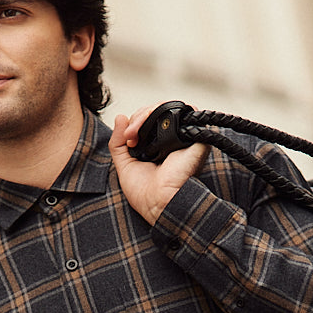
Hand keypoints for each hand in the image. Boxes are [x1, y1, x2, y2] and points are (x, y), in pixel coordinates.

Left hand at [109, 106, 207, 225]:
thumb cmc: (145, 194)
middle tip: (129, 136)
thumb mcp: (124, 165)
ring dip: (147, 112)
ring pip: (168, 108)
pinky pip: (185, 111)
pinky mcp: (194, 136)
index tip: (127, 138)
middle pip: (157, 112)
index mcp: (161, 147)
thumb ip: (117, 142)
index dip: (136, 122)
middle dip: (138, 117)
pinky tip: (150, 122)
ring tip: (135, 132)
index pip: (149, 121)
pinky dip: (165, 109)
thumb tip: (120, 116)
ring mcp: (185, 137)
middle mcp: (174, 141)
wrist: (159, 205)